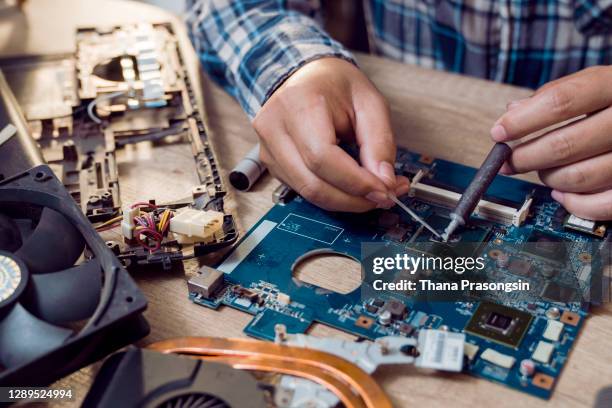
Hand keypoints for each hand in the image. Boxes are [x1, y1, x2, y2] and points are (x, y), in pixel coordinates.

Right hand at [252, 57, 409, 211]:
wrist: (306, 77)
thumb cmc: (337, 85)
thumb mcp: (370, 103)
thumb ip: (379, 143)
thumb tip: (385, 183)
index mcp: (298, 104)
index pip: (322, 157)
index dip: (356, 182)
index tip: (385, 190)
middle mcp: (274, 127)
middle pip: (312, 183)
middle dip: (353, 198)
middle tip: (384, 196)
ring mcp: (267, 148)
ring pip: (307, 192)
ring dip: (344, 201)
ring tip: (372, 192)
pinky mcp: (270, 163)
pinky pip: (302, 190)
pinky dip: (331, 195)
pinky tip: (351, 186)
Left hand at [491, 66, 611, 219]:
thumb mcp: (598, 83)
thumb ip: (558, 93)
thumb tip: (513, 110)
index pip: (561, 102)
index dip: (522, 121)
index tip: (499, 131)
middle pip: (565, 144)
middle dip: (526, 156)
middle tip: (509, 160)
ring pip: (580, 177)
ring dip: (549, 178)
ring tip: (541, 170)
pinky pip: (603, 204)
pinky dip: (574, 203)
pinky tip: (561, 192)